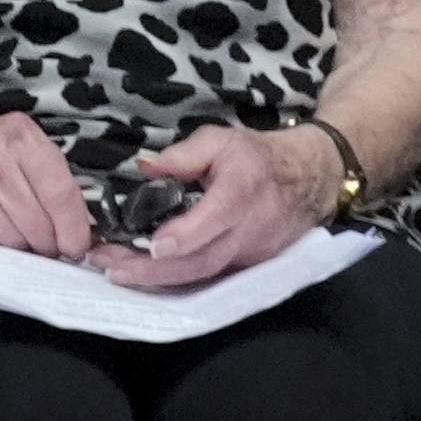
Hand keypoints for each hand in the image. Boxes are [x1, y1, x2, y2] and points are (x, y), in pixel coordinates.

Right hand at [0, 107, 93, 261]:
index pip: (60, 193)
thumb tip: (87, 227)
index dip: (74, 229)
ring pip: (13, 239)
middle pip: (38, 224)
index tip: (78, 246)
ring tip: (17, 231)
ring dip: (21, 245)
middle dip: (48, 243)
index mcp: (19, 136)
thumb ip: (56, 180)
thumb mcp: (23, 146)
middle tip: (46, 242)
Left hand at [96, 126, 336, 291]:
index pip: (216, 219)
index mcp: (243, 191)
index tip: (153, 246)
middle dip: (154, 270)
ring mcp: (253, 255)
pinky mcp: (251, 268)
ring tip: (118, 273)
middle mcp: (251, 230)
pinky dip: (178, 281)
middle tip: (111, 267)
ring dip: (159, 279)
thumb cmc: (258, 158)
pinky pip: (212, 279)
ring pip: (205, 276)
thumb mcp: (221, 140)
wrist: (309, 180)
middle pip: (203, 260)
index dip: (185, 236)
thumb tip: (145, 167)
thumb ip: (183, 154)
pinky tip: (146, 277)